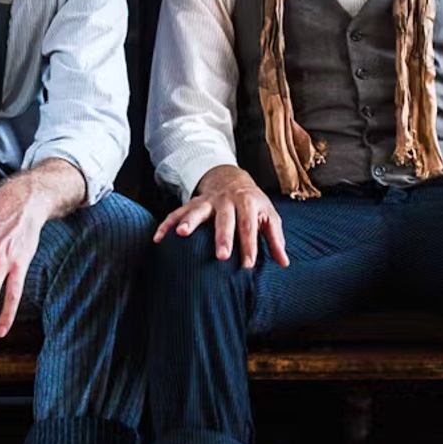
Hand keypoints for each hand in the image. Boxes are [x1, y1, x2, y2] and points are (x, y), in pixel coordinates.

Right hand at [153, 165, 289, 269]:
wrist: (232, 178)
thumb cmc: (253, 204)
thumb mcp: (269, 216)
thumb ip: (275, 239)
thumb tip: (284, 263)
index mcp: (248, 203)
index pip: (249, 226)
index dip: (249, 246)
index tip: (247, 265)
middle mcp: (227, 201)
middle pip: (225, 219)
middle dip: (222, 237)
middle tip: (221, 256)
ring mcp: (208, 201)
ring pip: (197, 210)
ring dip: (189, 222)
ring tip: (181, 234)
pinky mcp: (193, 203)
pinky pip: (177, 212)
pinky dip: (166, 224)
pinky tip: (157, 238)